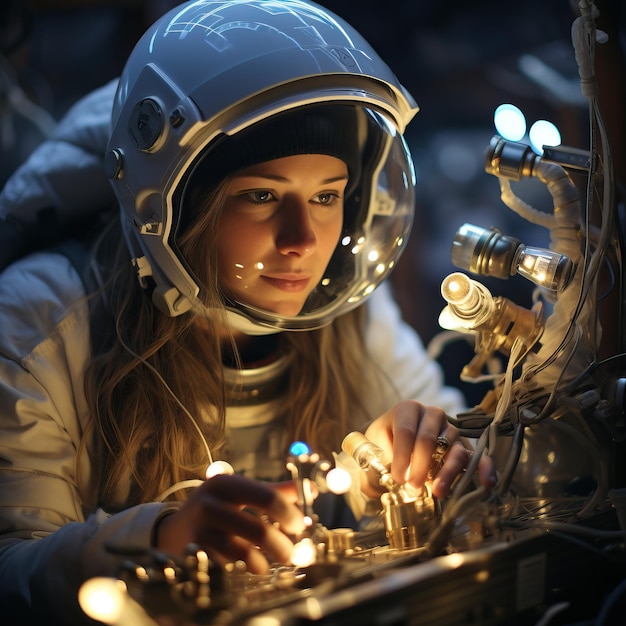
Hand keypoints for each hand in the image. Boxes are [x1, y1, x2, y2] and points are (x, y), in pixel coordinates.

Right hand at [154, 474, 304, 573]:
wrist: (176, 528)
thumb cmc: (218, 508)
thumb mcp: (242, 494)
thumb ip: (275, 491)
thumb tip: (311, 489)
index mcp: (227, 483)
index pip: (265, 495)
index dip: (287, 511)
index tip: (300, 525)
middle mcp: (210, 502)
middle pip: (255, 525)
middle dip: (279, 543)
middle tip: (293, 553)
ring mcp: (200, 528)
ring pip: (239, 548)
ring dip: (261, 560)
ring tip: (270, 564)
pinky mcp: (194, 550)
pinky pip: (224, 563)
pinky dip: (242, 567)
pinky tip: (253, 567)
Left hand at [362, 400, 495, 498]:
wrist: (394, 442)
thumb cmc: (383, 444)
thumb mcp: (372, 449)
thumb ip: (373, 466)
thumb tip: (379, 486)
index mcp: (406, 410)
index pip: (406, 430)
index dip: (402, 456)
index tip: (397, 478)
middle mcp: (431, 415)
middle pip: (429, 438)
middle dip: (421, 464)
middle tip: (413, 485)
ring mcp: (449, 430)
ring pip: (453, 448)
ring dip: (447, 471)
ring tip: (438, 491)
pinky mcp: (462, 446)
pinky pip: (477, 455)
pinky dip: (484, 467)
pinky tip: (486, 482)